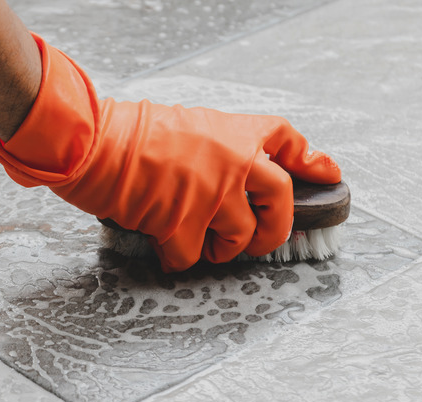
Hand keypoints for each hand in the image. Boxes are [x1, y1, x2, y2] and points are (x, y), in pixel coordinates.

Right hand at [0, 34, 339, 271]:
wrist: (94, 142)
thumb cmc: (126, 131)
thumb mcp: (181, 123)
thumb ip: (211, 146)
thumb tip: (224, 171)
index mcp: (231, 132)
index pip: (284, 139)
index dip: (310, 158)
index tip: (327, 172)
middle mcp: (232, 161)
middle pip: (281, 200)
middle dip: (276, 228)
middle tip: (262, 241)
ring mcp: (212, 194)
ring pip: (240, 237)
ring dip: (224, 249)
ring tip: (205, 246)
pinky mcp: (185, 223)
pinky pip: (192, 255)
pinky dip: (178, 257)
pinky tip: (164, 248)